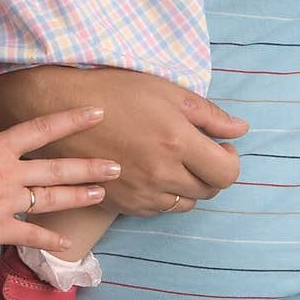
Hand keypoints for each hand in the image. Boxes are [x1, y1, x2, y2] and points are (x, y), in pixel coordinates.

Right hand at [0, 67, 247, 217]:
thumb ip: (208, 114)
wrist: (59, 110)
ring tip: (171, 160)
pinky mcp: (122, 204)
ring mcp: (141, 193)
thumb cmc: (114, 92)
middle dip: (211, 171)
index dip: (229, 159)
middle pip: (209, 191)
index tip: (219, 145)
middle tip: (196, 150)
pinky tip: (149, 170)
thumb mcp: (166, 91)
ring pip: (185, 203)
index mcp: (177, 142)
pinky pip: (158, 209)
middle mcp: (162, 174)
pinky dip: (163, 194)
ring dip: (188, 185)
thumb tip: (240, 131)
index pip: (227, 173)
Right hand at [0, 106, 117, 252]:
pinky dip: (49, 240)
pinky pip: (29, 234)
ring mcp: (4, 203)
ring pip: (51, 199)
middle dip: (90, 167)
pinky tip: (66, 244)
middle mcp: (7, 173)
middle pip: (58, 167)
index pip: (42, 129)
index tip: (96, 113)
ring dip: (79, 196)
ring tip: (101, 194)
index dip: (72, 120)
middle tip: (116, 166)